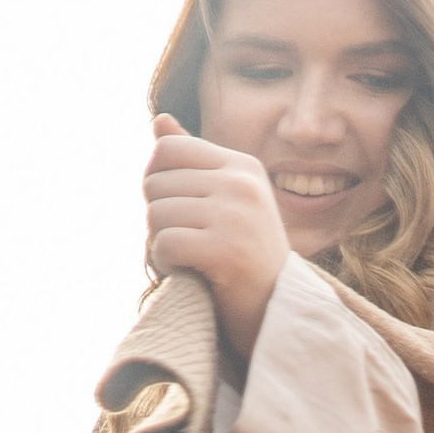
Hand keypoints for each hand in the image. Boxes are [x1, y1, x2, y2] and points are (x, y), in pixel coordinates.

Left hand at [142, 115, 289, 357]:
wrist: (279, 312)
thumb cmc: (245, 257)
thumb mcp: (225, 200)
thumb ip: (192, 162)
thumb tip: (159, 120)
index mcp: (242, 165)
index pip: (167, 149)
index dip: (158, 182)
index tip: (179, 211)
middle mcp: (241, 184)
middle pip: (155, 182)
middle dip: (159, 217)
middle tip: (186, 242)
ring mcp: (236, 216)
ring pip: (156, 214)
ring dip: (161, 243)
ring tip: (189, 259)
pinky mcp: (226, 251)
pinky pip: (164, 244)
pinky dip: (166, 265)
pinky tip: (188, 274)